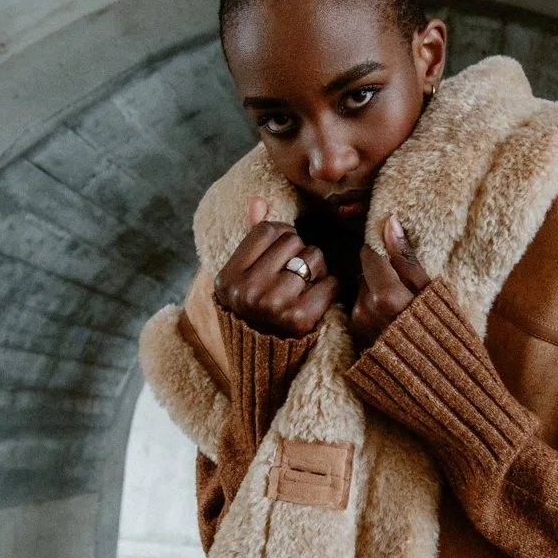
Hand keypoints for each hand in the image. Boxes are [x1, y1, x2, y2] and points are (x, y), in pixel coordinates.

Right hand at [214, 196, 337, 337]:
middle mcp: (247, 291)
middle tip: (295, 271)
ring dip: (317, 268)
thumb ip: (252, 238)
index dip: (282, 235)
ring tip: (305, 284)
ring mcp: (273, 305)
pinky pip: (329, 282)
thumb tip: (258, 200)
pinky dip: (329, 286)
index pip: (267, 229)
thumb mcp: (244, 276)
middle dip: (300, 251)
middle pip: (293, 241)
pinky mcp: (300, 319)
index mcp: (228, 278)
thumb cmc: (258, 308)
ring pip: (313, 257)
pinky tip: (317, 297)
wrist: (268, 358)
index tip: (282, 252)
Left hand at [350, 215, 431, 348]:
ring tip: (400, 311)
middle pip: (365, 274)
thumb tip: (390, 222)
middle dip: (382, 276)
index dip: (383, 251)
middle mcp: (364, 309)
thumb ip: (406, 258)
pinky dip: (373, 313)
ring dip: (377, 295)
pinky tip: (391, 325)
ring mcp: (357, 326)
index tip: (395, 255)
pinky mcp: (354, 340)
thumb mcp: (431, 292)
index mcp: (385, 295)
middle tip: (405, 289)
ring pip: (362, 294)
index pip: (369, 253)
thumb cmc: (441, 335)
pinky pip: (360, 313)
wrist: (435, 383)